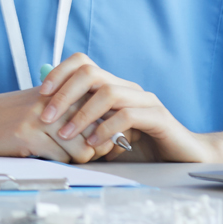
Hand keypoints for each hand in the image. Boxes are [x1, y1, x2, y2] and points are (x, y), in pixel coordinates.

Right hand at [0, 88, 106, 163]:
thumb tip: (110, 136)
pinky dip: (57, 162)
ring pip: (82, 150)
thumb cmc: (15, 115)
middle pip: (96, 134)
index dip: (104, 134)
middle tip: (81, 154)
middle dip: (95, 150)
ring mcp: (43, 118)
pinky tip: (44, 155)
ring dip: (76, 159)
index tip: (98, 144)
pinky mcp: (30, 136)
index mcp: (64, 91)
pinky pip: (60, 158)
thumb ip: (75, 112)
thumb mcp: (46, 105)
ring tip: (61, 155)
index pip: (102, 114)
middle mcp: (57, 102)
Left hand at [36, 54, 216, 162]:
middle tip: (46, 116)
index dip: (59, 73)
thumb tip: (43, 123)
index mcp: (114, 87)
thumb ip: (81, 127)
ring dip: (82, 113)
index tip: (41, 93)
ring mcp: (144, 100)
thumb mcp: (103, 136)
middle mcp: (128, 88)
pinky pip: (127, 115)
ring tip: (66, 134)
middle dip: (64, 93)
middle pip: (90, 73)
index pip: (83, 64)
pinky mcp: (158, 117)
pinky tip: (94, 143)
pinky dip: (106, 128)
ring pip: (107, 92)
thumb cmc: (139, 149)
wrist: (181, 159)